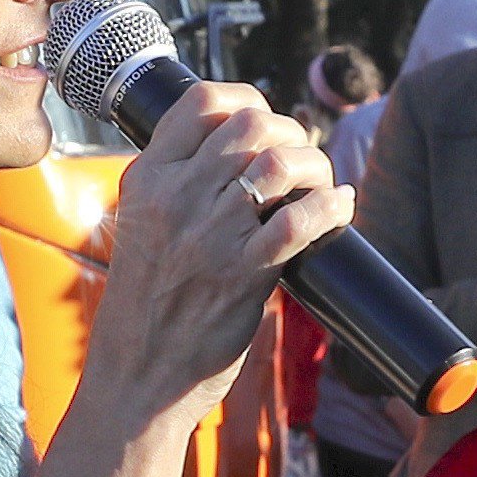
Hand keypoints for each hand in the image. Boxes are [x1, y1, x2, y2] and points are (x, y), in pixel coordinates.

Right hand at [84, 79, 348, 420]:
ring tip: (322, 185)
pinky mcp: (241, 275)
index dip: (247, 98)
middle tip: (302, 162)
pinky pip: (298, 222)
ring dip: (314, 167)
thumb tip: (244, 154)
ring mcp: (208, 235)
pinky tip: (339, 208)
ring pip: (278, 163)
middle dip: (291, 133)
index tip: (266, 119)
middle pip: (251, 124)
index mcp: (148, 179)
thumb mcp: (143, 228)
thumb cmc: (145, 308)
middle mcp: (176, 197)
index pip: (201, 101)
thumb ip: (179, 188)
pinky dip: (329, 207)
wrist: (136, 378)